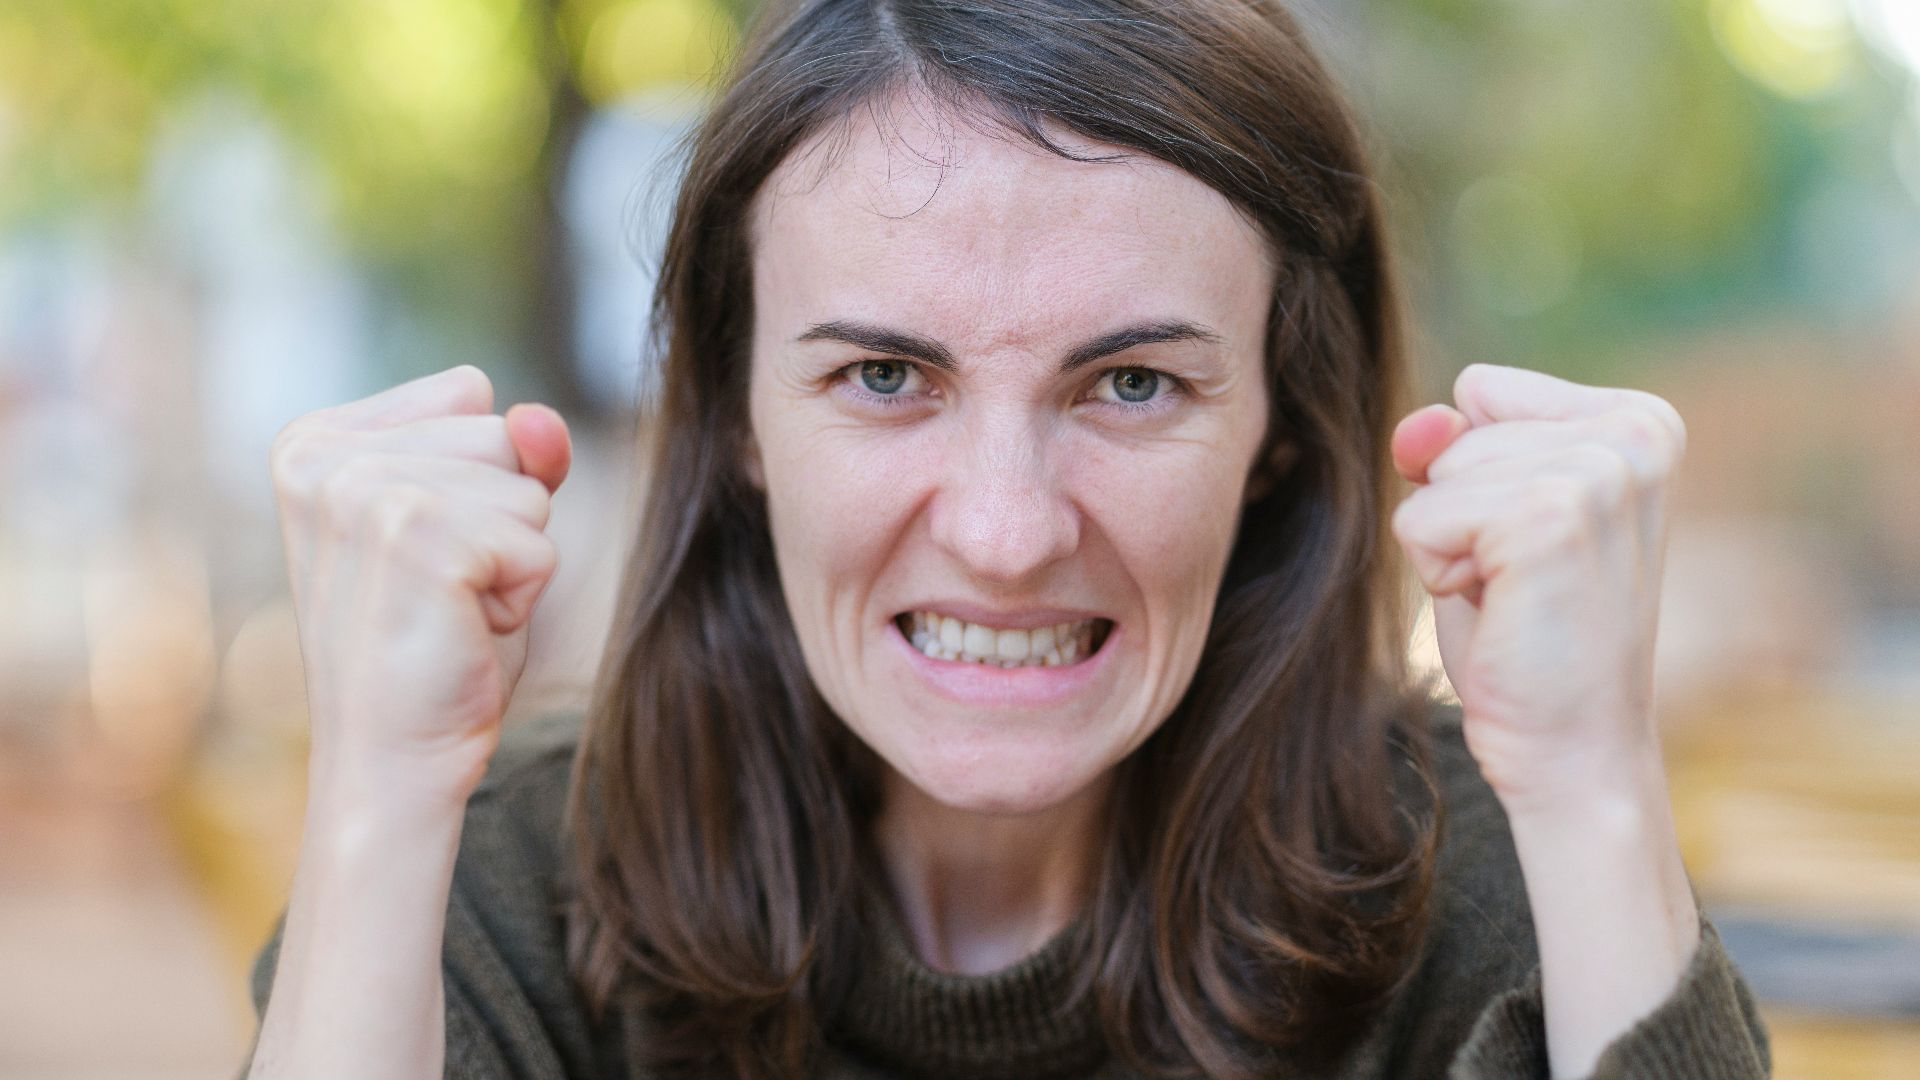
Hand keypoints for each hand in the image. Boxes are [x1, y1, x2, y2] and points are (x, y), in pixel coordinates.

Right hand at [269, 365, 571, 799]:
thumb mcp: (476, 524)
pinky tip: (462, 631)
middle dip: (500, 519)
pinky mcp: (416, 539)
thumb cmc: (433, 645)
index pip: (470, 397)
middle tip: (439, 593)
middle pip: (502, 435)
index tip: (423, 553)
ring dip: (512, 560)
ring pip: (528, 487)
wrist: (392, 760)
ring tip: (446, 611)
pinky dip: (522, 597)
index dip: (480, 483)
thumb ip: (515, 452)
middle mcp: (324, 457)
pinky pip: (539, 543)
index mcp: (315, 440)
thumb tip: (541, 419)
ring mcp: (364, 495)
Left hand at [1388, 363, 1686, 810]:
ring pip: (1435, 474)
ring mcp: (1598, 473)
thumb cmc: (1531, 635)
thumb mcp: (1490, 514)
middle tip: (1525, 585)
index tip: (1532, 543)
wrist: (1573, 749)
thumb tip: (1421, 424)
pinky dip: (1438, 572)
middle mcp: (1635, 434)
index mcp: (1641, 420)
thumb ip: (1453, 446)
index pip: (1483, 390)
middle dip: (1462, 511)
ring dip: (1450, 546)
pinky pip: (1420, 517)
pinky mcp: (1548, 518)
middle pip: (1456, 431)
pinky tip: (1503, 613)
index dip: (1477, 475)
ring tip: (1517, 598)